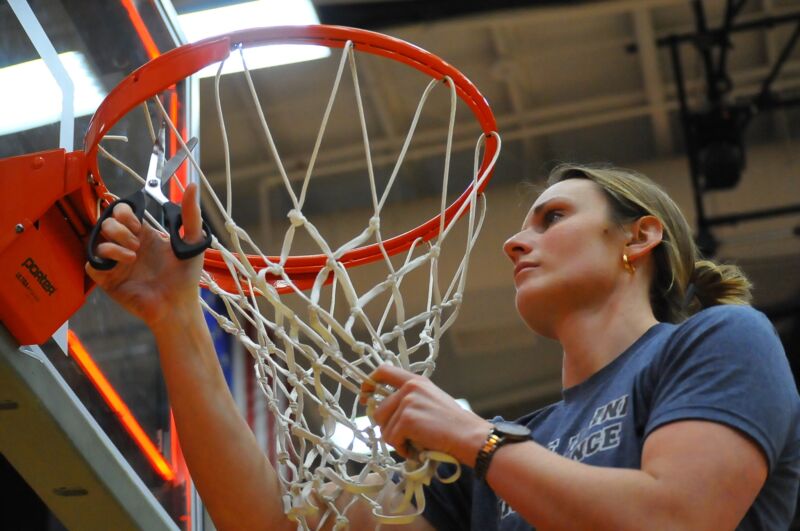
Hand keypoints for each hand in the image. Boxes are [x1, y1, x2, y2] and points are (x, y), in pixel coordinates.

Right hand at [85, 183, 205, 329]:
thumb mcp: (192, 242)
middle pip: (107, 223)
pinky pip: (92, 263)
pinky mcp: (108, 279)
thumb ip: (190, 215)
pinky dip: (104, 259)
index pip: (122, 212)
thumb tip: (192, 186)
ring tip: (134, 255)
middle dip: (119, 227)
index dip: (124, 212)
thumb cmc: (186, 277)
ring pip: (97, 240)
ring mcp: (116, 263)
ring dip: (114, 242)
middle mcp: (128, 246)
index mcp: (144, 235)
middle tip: (137, 242)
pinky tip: (125, 263)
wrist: (178, 305)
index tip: (138, 222)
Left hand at [362, 364, 491, 464]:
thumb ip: (409, 400)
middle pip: (379, 410)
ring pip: (384, 427)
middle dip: (388, 428)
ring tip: (415, 442)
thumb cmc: (452, 425)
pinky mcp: (406, 419)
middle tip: (406, 437)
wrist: (469, 436)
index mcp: (416, 381)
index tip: (365, 396)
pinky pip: (392, 439)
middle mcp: (410, 387)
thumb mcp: (430, 400)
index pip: (384, 371)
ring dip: (396, 440)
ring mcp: (407, 402)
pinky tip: (417, 448)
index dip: (369, 383)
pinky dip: (402, 448)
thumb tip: (382, 413)